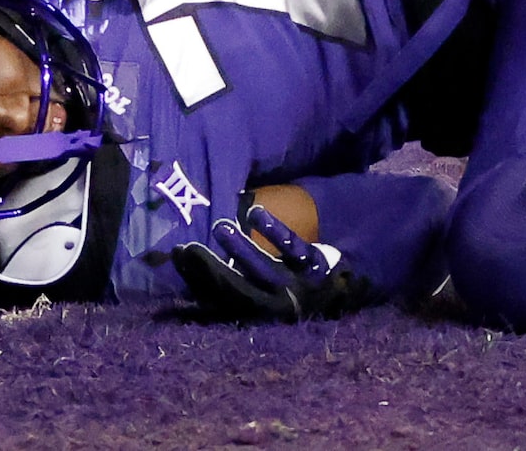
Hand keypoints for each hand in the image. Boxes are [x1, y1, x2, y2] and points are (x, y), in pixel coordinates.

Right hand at [170, 203, 371, 322]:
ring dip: (241, 250)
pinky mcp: (317, 267)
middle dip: (211, 272)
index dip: (197, 280)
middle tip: (188, 248)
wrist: (348, 286)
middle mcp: (276, 306)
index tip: (177, 254)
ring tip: (220, 226)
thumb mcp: (261, 285)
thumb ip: (231, 277)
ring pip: (264, 271)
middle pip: (239, 291)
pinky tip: (254, 213)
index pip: (220, 299)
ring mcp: (297, 288)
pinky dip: (275, 231)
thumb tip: (188, 259)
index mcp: (258, 312)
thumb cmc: (292, 284)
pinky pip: (294, 248)